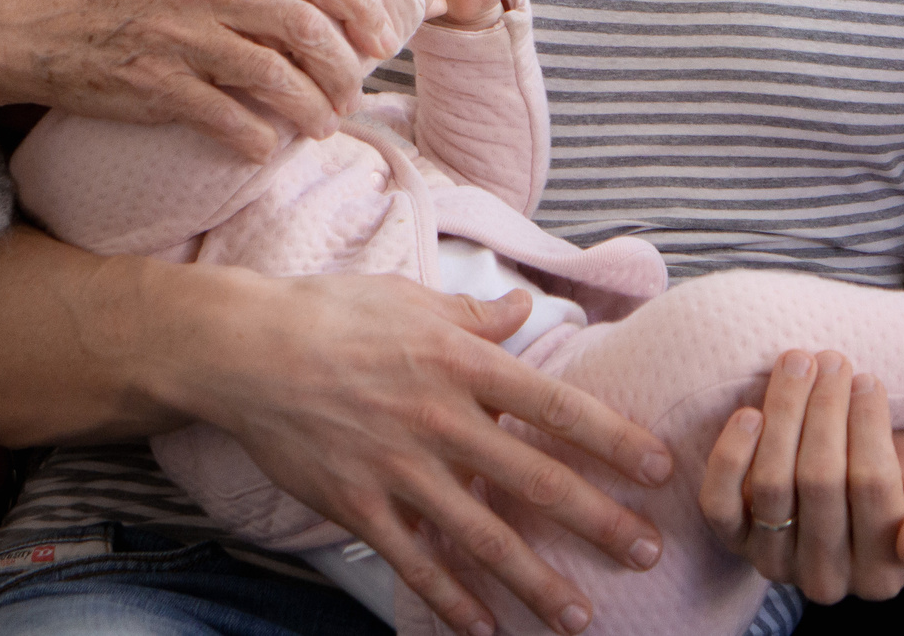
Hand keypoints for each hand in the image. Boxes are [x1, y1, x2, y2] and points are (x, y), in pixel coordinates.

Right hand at [0, 0, 412, 161]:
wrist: (31, 25)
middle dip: (343, 69)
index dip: (359, 5)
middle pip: (305, 27)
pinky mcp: (152, 85)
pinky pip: (223, 116)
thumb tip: (317, 8)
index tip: (379, 39)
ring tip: (324, 127)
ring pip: (272, 76)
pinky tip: (268, 148)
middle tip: (353, 95)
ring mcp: (178, 38)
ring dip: (311, 108)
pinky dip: (257, 137)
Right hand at [182, 273, 674, 635]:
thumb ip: (476, 315)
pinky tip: (485, 628)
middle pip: (534, 479)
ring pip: (481, 535)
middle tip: (648, 552)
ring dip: (535, 579)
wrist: (244, 351)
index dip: (612, 438)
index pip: (556, 405)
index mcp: (462, 363)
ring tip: (580, 615)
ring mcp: (398, 468)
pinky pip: (414, 561)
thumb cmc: (332, 313)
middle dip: (598, 520)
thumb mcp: (414, 299)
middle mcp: (440, 420)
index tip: (659, 468)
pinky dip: (451, 599)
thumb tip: (526, 309)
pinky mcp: (358, 505)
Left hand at [698, 352, 903, 603]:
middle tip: (832, 360)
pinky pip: (720, 503)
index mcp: (882, 573)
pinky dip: (730, 456)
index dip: (868, 425)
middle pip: (819, 480)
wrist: (870, 503)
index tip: (868, 379)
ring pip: (772, 484)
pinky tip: (750, 413)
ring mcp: (775, 563)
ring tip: (798, 364)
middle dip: (825, 409)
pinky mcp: (735, 543)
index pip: (872, 486)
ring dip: (784, 413)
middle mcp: (825, 578)